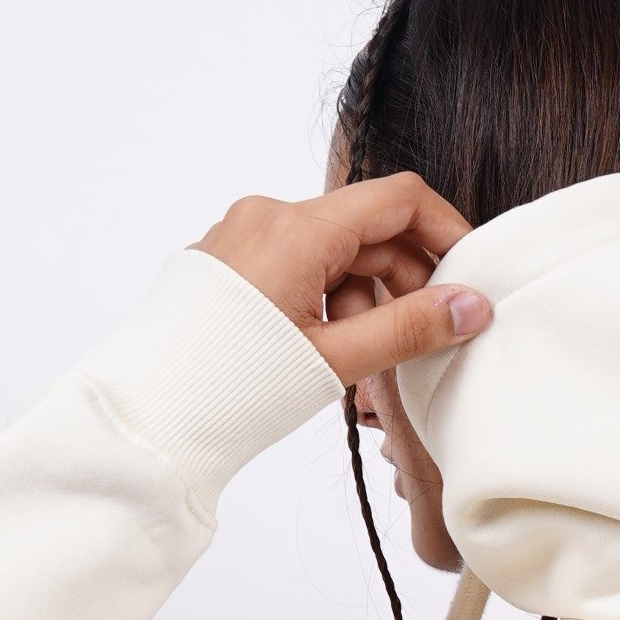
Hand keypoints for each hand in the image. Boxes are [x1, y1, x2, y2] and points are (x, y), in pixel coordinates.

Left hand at [195, 175, 490, 384]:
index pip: (398, 200)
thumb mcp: (336, 360)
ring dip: (361, 296)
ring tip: (354, 359)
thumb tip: (473, 306)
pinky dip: (324, 297)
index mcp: (297, 229)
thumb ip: (411, 328)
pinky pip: (295, 264)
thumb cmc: (233, 388)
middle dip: (402, 279)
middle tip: (420, 337)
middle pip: (365, 229)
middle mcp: (266, 216)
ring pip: (331, 250)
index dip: (446, 232)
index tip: (469, 276)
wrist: (146, 419)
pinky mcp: (225, 262)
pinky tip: (322, 348)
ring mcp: (241, 236)